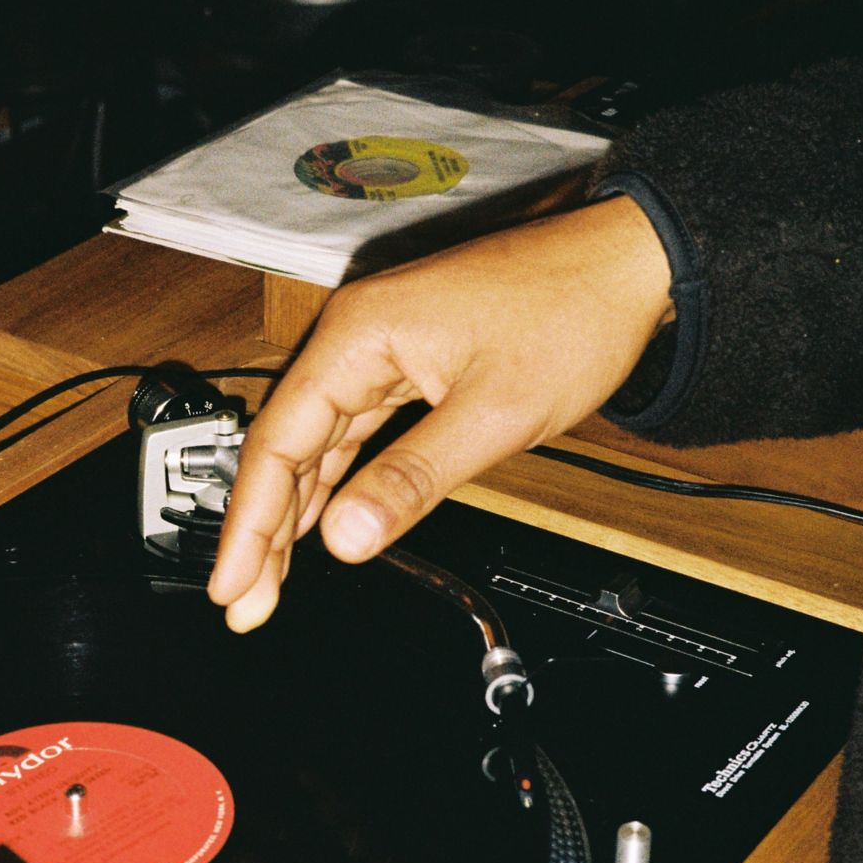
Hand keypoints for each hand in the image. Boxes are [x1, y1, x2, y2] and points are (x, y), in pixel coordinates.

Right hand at [208, 194, 671, 631]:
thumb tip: (346, 537)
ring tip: (270, 576)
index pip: (278, 443)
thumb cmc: (572, 314)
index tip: (234, 584)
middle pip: (285, 444)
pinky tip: (321, 518)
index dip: (249, 522)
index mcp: (360, 335)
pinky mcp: (408, 357)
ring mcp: (381, 344)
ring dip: (293, 508)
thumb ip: (411, 479)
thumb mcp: (494, 415)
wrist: (628, 263)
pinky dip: (332, 476)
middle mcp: (357, 334)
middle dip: (261, 527)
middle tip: (246, 600)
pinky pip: (350, 425)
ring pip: (315, 439)